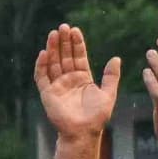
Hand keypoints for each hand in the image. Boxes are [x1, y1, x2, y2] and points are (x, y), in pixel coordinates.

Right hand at [33, 24, 118, 145]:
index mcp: (83, 78)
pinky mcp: (47, 93)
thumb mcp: (108, 94)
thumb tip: (116, 58)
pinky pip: (42, 77)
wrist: (83, 132)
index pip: (78, 56)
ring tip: (53, 33)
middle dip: (64, 42)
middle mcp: (69, 80)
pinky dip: (41, 65)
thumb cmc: (97, 116)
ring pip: (53, 63)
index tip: (76, 30)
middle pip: (65, 56)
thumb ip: (111, 76)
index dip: (77, 44)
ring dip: (52, 48)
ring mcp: (57, 86)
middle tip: (63, 26)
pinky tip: (43, 53)